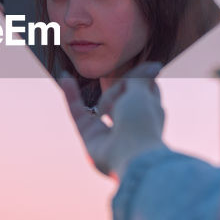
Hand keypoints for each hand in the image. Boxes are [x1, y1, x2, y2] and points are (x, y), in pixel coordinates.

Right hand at [61, 62, 166, 177]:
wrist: (131, 154)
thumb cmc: (142, 124)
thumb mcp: (142, 92)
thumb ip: (140, 77)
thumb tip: (155, 64)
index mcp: (149, 114)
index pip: (142, 88)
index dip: (141, 78)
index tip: (150, 67)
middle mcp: (129, 122)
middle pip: (121, 93)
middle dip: (121, 90)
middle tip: (127, 99)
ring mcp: (109, 129)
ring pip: (103, 101)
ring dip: (109, 99)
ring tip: (116, 112)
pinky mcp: (89, 135)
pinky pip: (78, 110)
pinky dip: (71, 94)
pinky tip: (65, 77)